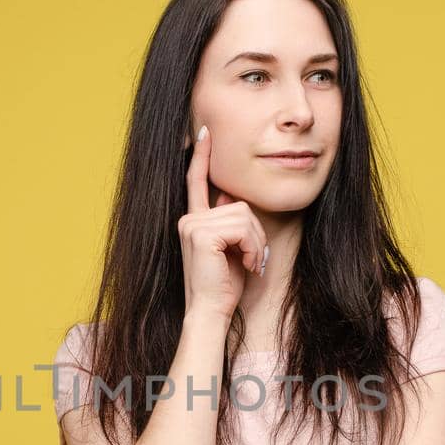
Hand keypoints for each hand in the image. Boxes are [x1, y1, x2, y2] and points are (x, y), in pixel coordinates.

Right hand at [179, 125, 268, 317]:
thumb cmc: (223, 286)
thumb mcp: (230, 248)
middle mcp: (189, 219)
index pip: (197, 181)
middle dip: (255, 233)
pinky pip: (243, 228)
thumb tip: (230, 196)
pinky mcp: (202, 234)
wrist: (210, 311)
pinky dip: (253, 247)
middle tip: (252, 259)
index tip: (204, 132)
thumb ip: (229, 222)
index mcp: (193, 221)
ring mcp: (193, 225)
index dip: (201, 156)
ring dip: (256, 243)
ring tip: (248, 263)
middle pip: (239, 204)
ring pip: (245, 216)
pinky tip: (247, 264)